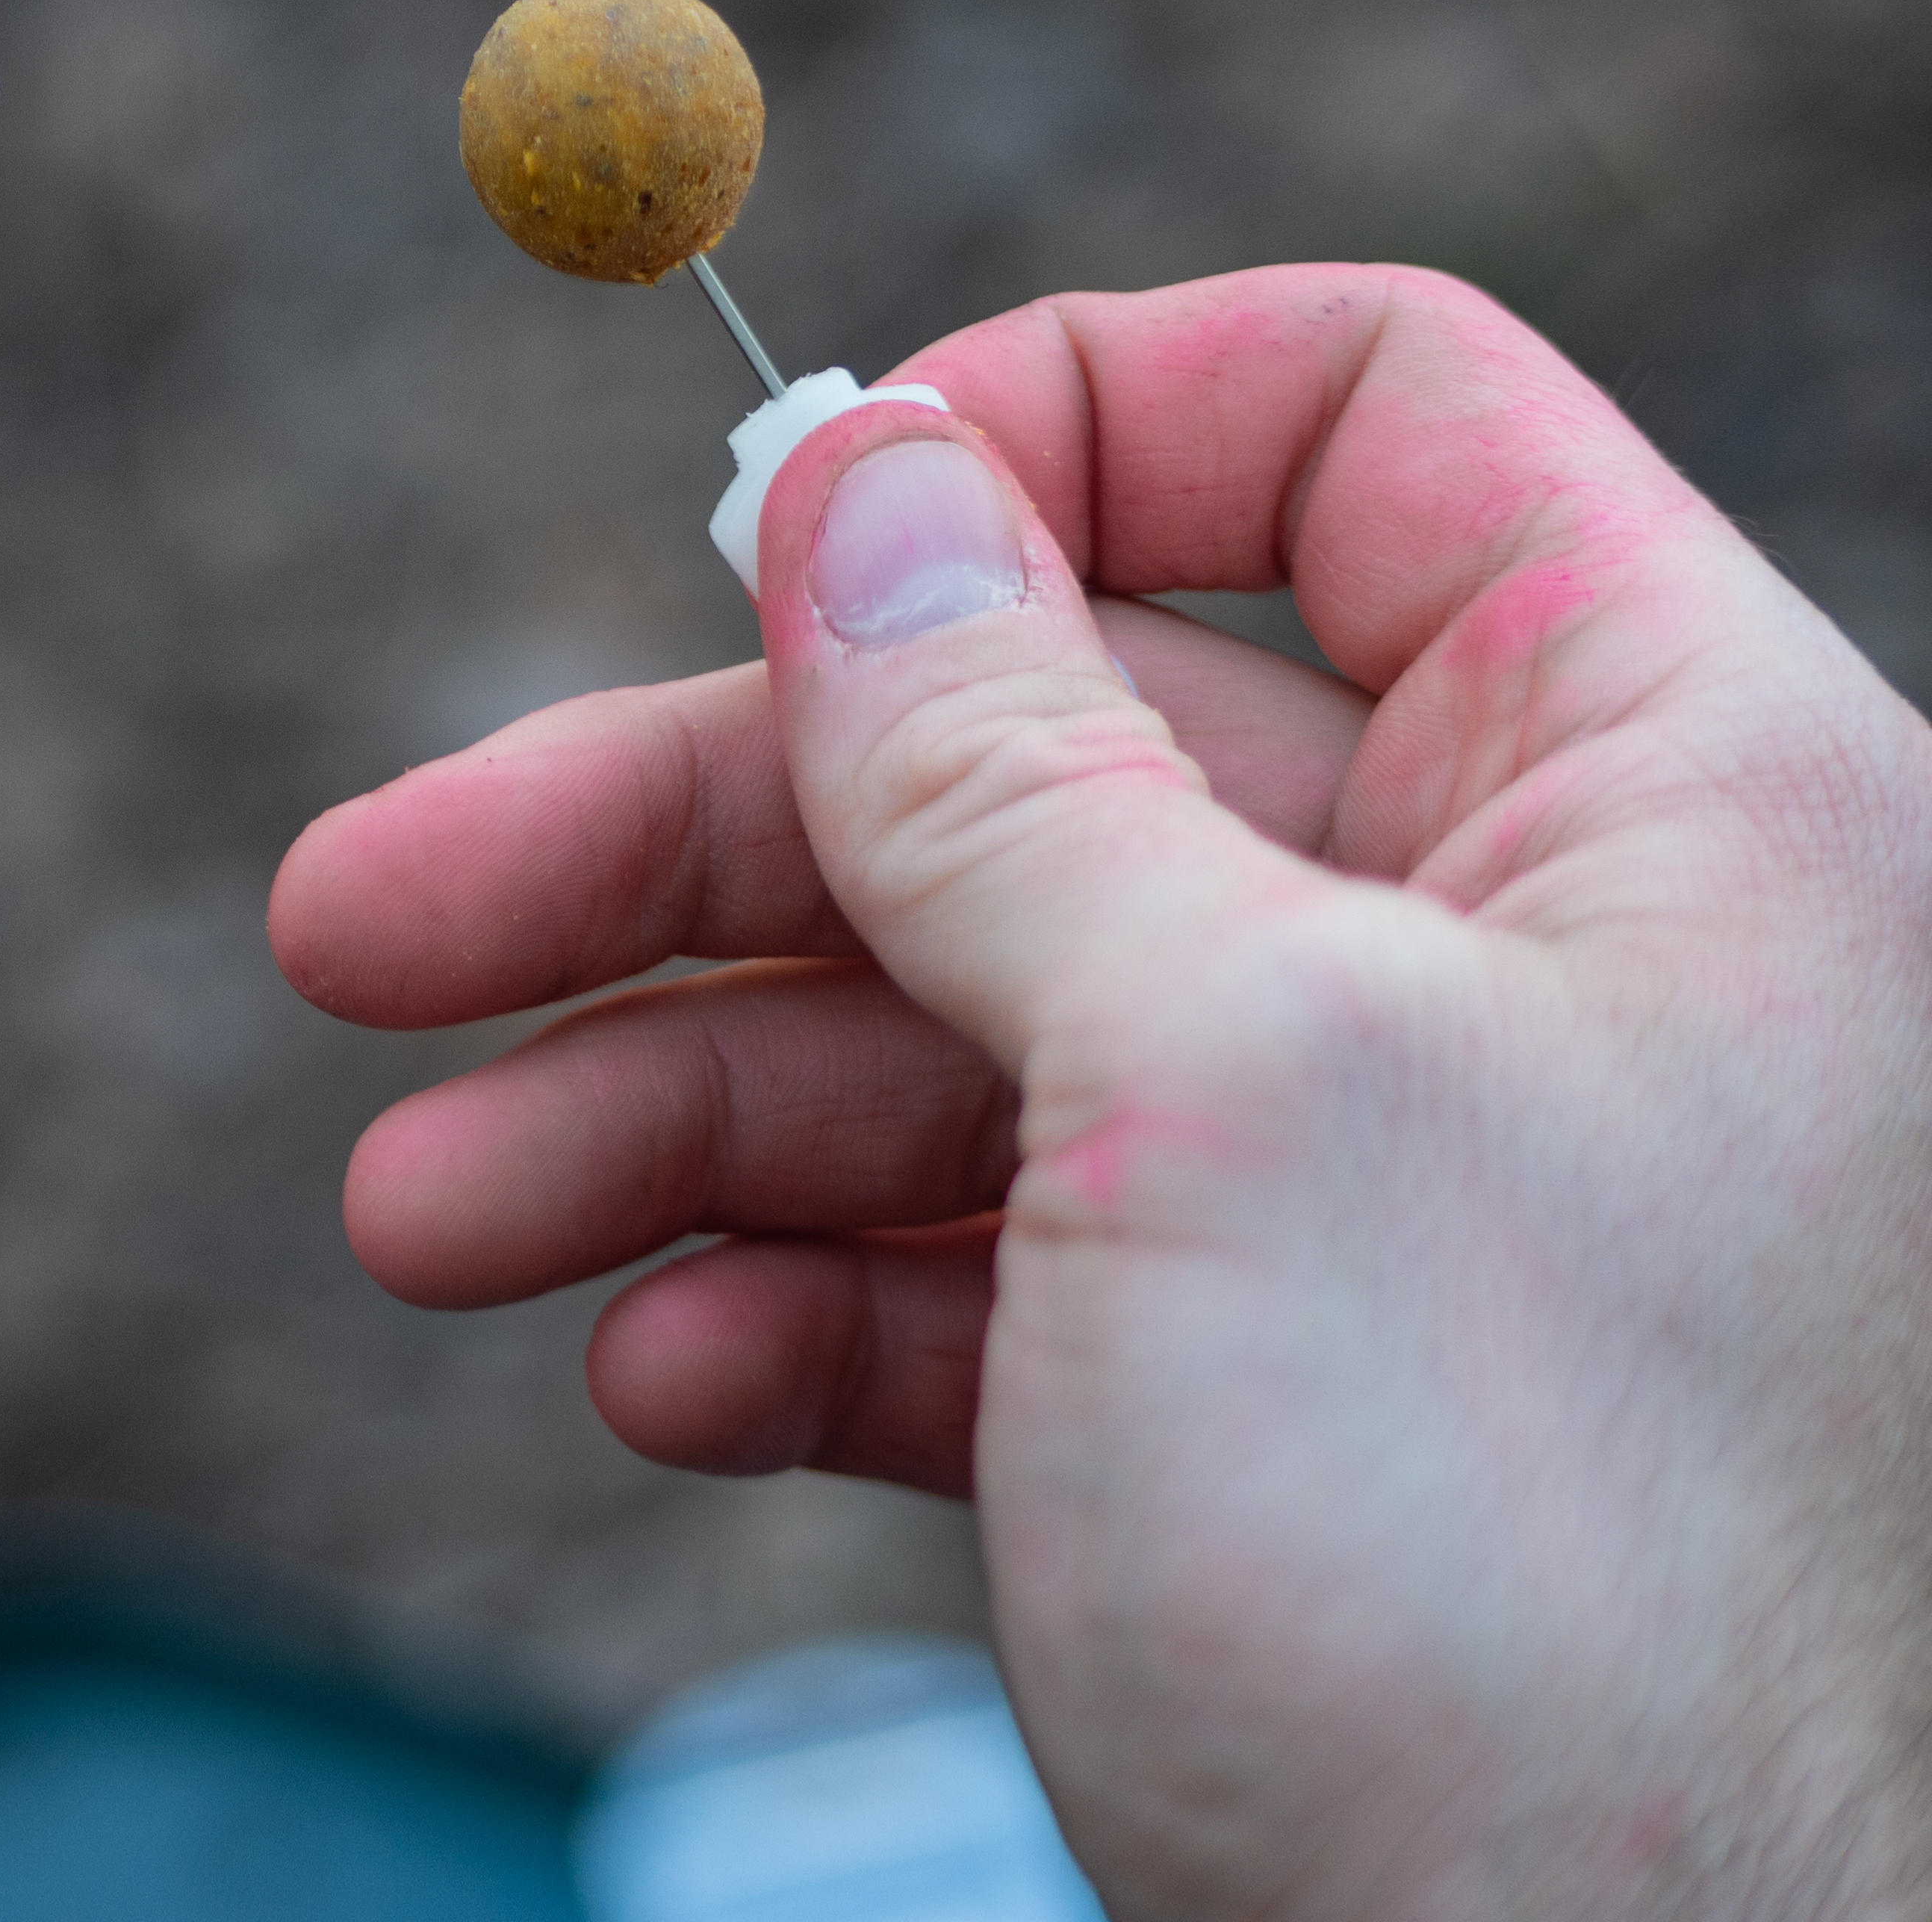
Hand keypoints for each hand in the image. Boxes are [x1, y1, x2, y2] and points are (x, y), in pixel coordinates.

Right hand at [274, 267, 1931, 1916]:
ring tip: (422, 1216)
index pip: (1361, 426)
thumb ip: (1009, 756)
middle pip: (1031, 760)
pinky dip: (790, 1310)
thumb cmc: (1528, 1589)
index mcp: (1647, 787)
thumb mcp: (1225, 1086)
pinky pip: (972, 1279)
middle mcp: (1513, 957)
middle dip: (677, 846)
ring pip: (949, 1036)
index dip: (1066, 421)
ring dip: (660, 1111)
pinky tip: (652, 1374)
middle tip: (362, 920)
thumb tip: (860, 468)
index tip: (788, 524)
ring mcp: (1358, 1192)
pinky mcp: (1239, 1408)